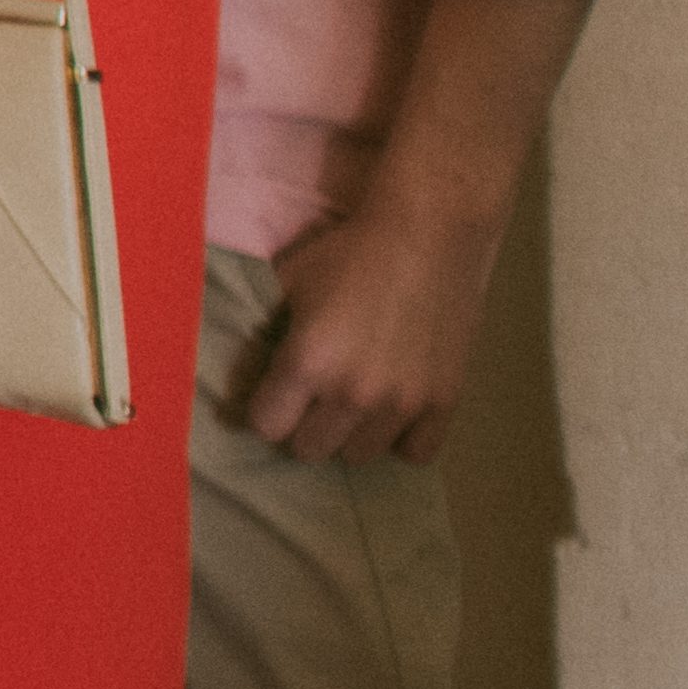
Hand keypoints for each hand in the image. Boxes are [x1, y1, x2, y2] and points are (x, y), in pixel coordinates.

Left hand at [233, 178, 488, 465]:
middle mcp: (353, 392)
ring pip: (359, 456)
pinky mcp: (444, 400)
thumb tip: (242, 363)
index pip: (266, 427)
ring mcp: (403, 402)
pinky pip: (416, 453)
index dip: (265, 409)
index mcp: (308, 362)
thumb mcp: (289, 281)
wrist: (429, 232)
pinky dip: (402, 439)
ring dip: (350, 433)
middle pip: (309, 449)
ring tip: (352, 402)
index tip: (273, 394)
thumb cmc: (351, 250)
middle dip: (302, 425)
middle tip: (312, 398)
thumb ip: (267, 328)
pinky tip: (393, 411)